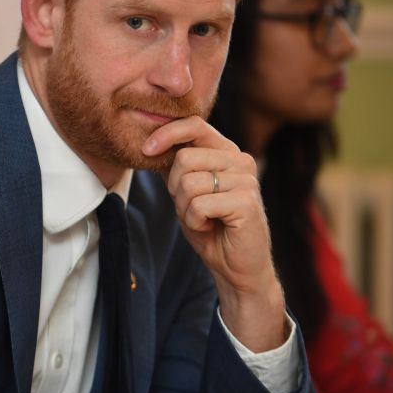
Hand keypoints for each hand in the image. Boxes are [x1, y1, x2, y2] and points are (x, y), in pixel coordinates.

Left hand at [142, 116, 286, 351]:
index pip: (194, 125)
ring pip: (189, 182)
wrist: (236, 266)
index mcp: (226, 152)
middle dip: (175, 187)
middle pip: (185, 158)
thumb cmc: (211, 227)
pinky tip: (210, 227)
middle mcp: (240, 160)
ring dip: (185, 208)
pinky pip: (199, 204)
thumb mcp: (186, 191)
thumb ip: (175, 166)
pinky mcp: (246, 202)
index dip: (166, 133)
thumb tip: (149, 142)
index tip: (146, 150)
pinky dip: (194, 221)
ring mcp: (246, 180)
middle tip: (191, 207)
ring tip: (203, 218)